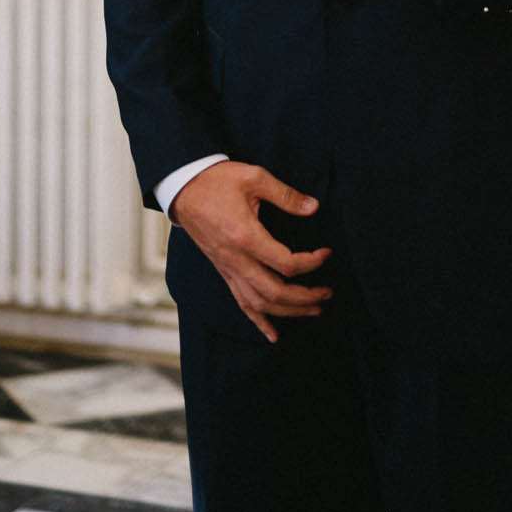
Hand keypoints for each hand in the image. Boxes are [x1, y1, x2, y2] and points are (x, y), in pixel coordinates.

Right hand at [170, 161, 332, 343]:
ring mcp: (228, 269)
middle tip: (327, 293)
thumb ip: (285, 195)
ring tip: (313, 311)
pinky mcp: (224, 272)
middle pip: (275, 292)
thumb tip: (313, 207)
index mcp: (246, 236)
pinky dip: (259, 322)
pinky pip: (241, 303)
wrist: (184, 188)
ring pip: (260, 304)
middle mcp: (236, 260)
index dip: (312, 262)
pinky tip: (274, 335)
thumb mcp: (254, 177)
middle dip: (305, 297)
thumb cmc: (218, 180)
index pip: (286, 263)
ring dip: (289, 312)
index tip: (327, 253)